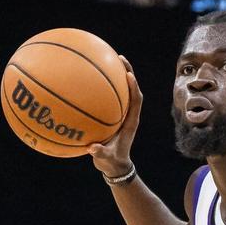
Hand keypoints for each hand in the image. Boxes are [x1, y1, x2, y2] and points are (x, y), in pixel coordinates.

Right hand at [88, 55, 142, 178]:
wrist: (115, 167)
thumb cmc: (111, 162)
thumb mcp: (105, 159)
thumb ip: (100, 154)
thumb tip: (92, 148)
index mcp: (131, 122)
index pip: (136, 100)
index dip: (134, 87)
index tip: (128, 75)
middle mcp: (129, 115)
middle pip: (131, 89)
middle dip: (127, 72)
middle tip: (119, 57)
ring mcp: (122, 115)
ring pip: (121, 91)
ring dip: (117, 76)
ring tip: (108, 60)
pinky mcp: (113, 116)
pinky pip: (109, 98)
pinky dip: (102, 88)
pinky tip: (89, 80)